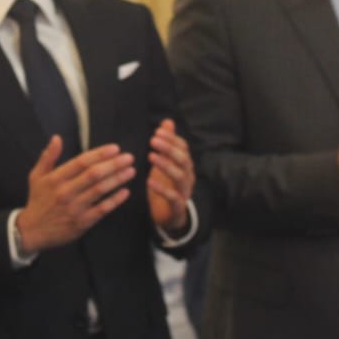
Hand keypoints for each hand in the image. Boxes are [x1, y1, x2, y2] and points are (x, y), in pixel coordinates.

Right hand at [15, 139, 135, 254]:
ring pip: (100, 190)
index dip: (100, 154)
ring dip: (117, 179)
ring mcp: (74, 208)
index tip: (115, 148)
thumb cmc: (37, 201)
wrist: (32, 231)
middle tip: (129, 158)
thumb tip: (57, 138)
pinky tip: (125, 192)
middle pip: (93, 174)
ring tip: (131, 171)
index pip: (81, 162)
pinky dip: (115, 200)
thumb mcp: (36, 176)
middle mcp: (65, 192)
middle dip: (114, 164)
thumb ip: (48, 157)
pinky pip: (101, 209)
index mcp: (55, 178)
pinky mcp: (81, 223)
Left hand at [147, 119, 195, 233]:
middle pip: (183, 159)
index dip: (172, 139)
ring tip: (151, 156)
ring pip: (179, 176)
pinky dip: (162, 189)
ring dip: (166, 165)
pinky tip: (150, 181)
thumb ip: (168, 143)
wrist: (171, 216)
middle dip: (169, 148)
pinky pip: (173, 197)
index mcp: (185, 165)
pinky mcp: (178, 207)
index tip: (157, 131)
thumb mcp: (166, 162)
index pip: (183, 148)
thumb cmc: (167, 185)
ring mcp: (184, 192)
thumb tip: (168, 121)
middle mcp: (188, 176)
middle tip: (153, 140)